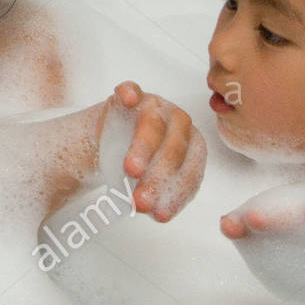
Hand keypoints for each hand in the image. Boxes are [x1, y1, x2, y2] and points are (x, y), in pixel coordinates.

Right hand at [97, 81, 205, 221]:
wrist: (112, 136)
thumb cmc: (139, 162)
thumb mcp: (150, 183)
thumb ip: (157, 194)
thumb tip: (156, 212)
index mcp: (192, 147)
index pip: (191, 171)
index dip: (176, 195)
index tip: (158, 215)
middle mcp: (179, 123)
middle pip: (174, 149)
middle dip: (158, 178)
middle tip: (140, 201)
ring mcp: (155, 105)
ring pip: (153, 124)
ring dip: (143, 148)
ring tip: (130, 171)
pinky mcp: (131, 94)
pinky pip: (131, 89)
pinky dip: (130, 93)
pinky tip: (127, 100)